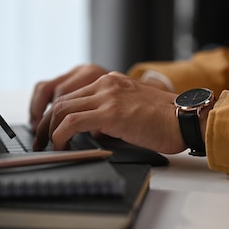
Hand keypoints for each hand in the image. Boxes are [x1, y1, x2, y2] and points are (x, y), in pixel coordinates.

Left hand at [33, 72, 185, 154]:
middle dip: (46, 123)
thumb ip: (112, 114)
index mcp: (112, 81)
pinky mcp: (110, 112)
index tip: (50, 130)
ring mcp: (108, 96)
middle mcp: (106, 84)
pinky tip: (61, 146)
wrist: (186, 119)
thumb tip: (93, 132)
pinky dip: (60, 135)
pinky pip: (72, 122)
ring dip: (49, 130)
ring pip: (62, 109)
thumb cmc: (167, 120)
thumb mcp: (134, 109)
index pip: (73, 94)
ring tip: (48, 147)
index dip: (56, 114)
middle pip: (62, 100)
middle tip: (41, 142)